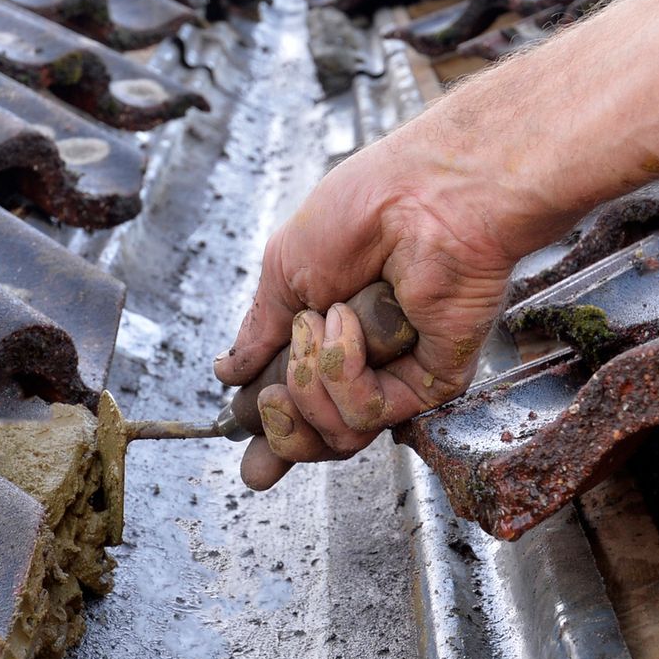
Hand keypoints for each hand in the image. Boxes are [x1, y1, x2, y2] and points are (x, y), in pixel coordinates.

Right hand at [214, 113, 556, 488]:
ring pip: (335, 435)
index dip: (272, 437)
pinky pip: (368, 414)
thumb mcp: (286, 266)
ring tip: (321, 321)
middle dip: (280, 425)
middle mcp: (364, 364)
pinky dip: (343, 370)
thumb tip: (228, 371)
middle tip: (272, 393)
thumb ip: (259, 327)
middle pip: (313, 440)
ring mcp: (397, 376)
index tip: (253, 465)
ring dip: (309, 378)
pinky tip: (348, 323)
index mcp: (327, 336)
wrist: (421, 193)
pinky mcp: (431, 382)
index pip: (298, 407)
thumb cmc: (362, 209)